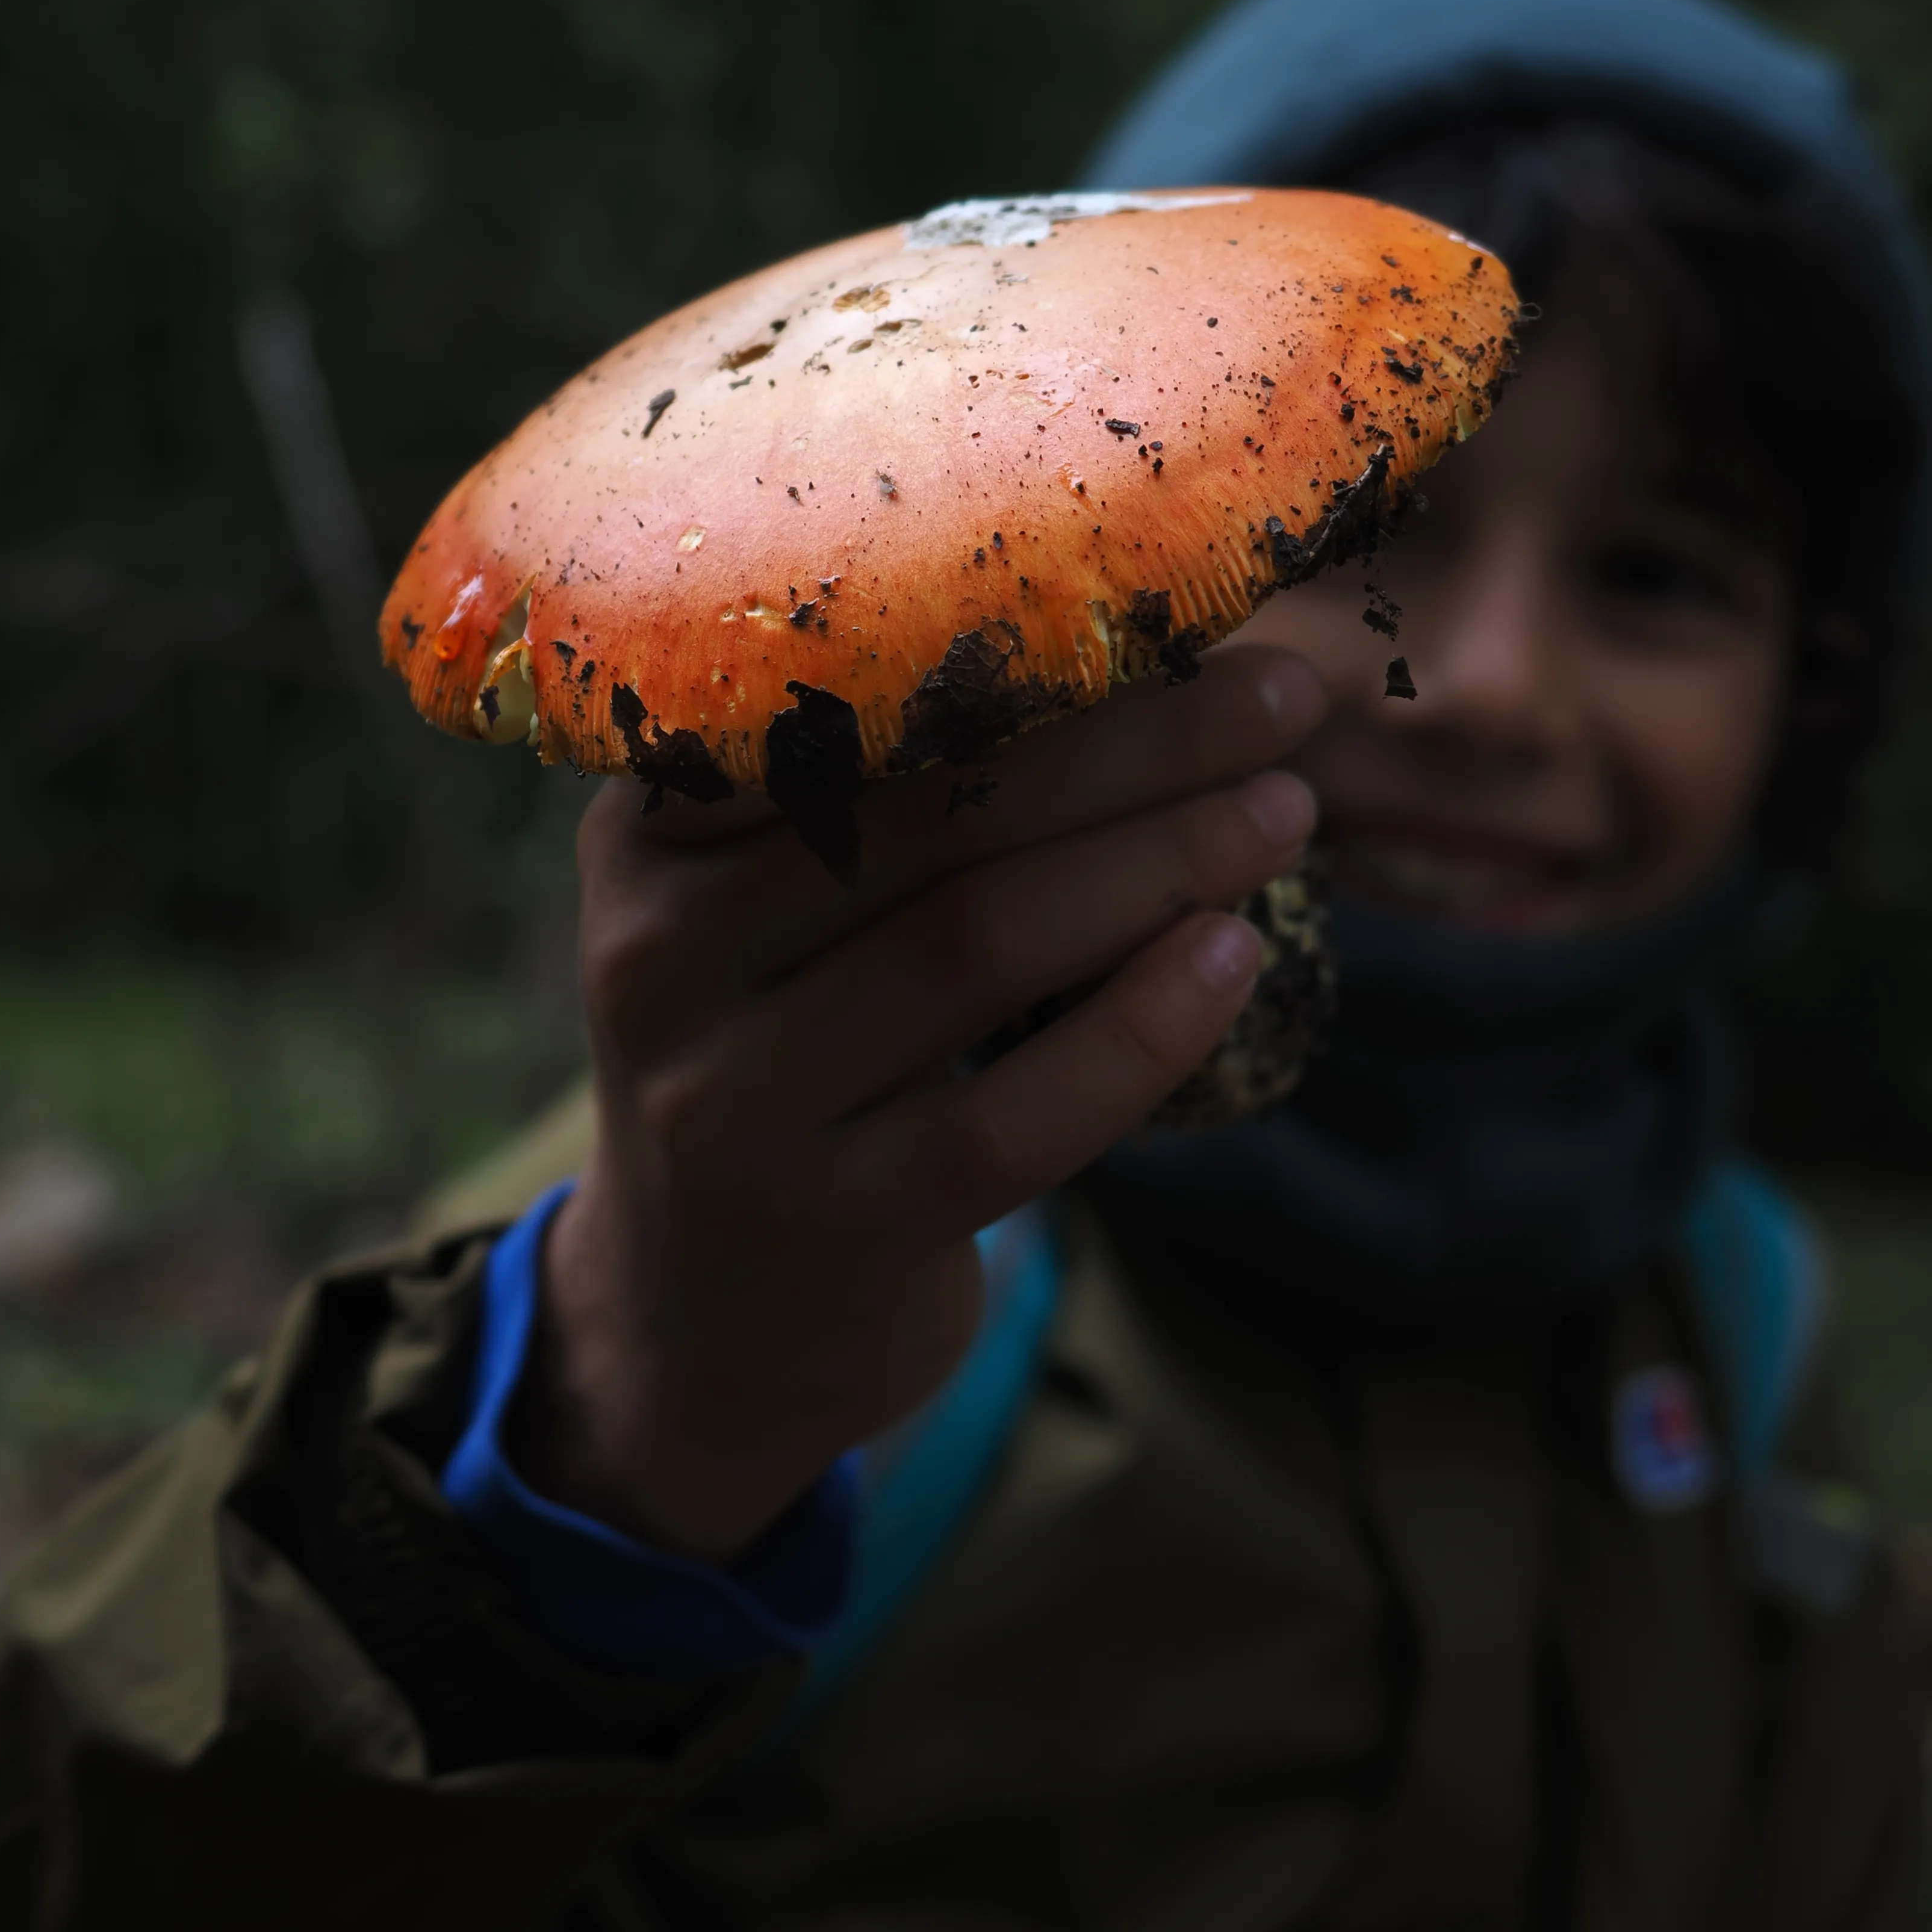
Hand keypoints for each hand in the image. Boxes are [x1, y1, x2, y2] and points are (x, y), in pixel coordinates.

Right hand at [509, 646, 1324, 1561]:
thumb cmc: (784, 1065)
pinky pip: (1017, 1111)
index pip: (850, 704)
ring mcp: (734, 1102)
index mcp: (647, 835)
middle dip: (1136, 740)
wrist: (697, 1331)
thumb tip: (1138, 647)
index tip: (1185, 600)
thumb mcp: (767, 919)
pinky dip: (1143, 1027)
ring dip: (1161, 862)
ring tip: (1282, 813)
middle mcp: (659, 956)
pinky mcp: (834, 1226)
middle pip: (937, 812)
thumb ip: (879, 801)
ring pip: (980, 943)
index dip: (1028, 641)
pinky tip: (1233, 958)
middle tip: (1284, 698)